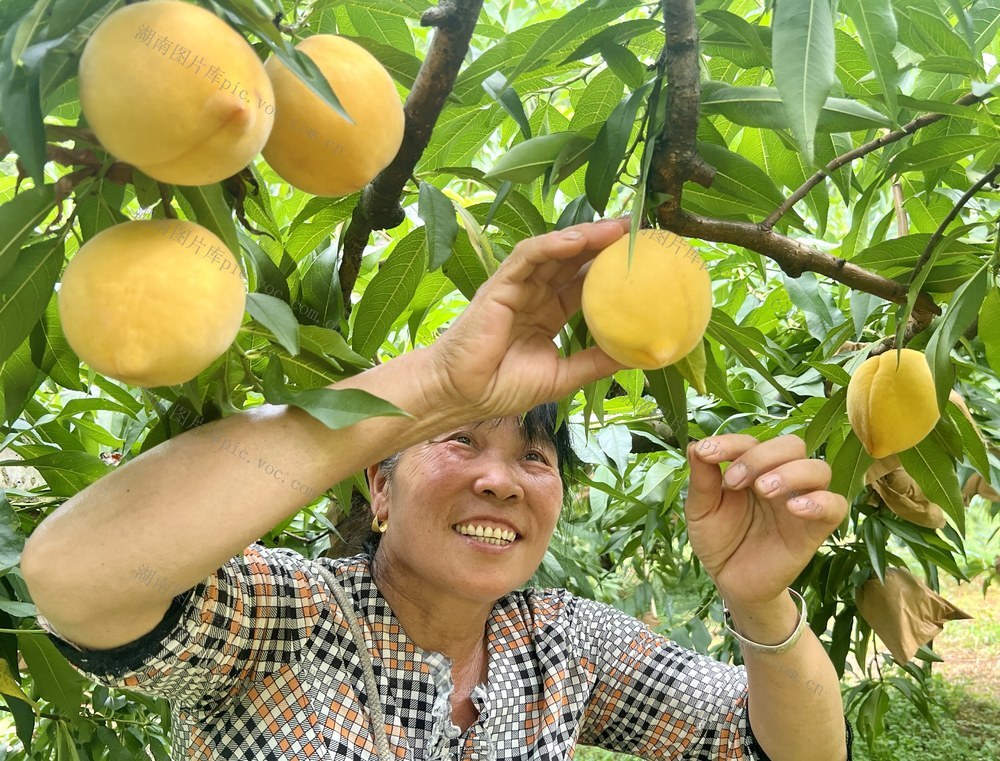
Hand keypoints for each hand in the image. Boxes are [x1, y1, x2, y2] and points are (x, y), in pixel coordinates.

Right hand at [425, 218, 630, 419]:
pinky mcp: (499, 285)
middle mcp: (534, 294)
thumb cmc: (503, 387)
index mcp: (548, 312)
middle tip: (638, 229)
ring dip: (585, 236)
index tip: (643, 258)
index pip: (583, 282)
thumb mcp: (562, 377)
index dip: (610, 268)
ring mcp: (517, 287)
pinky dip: (551, 245)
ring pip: (554, 251)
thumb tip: (636, 356)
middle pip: (573, 259)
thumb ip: (595, 363)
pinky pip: (527, 257)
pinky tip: (577, 239)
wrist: (463, 395)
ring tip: (617, 227)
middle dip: (604, 242)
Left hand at [685, 434, 848, 610]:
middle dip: (761, 456)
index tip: (707, 455)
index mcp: (754, 468)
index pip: (752, 441)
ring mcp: (801, 501)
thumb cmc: (718, 539)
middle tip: (734, 482)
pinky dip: (820, 501)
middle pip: (791, 445)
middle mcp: (782, 478)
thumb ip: (701, 479)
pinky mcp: (815, 529)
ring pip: (818, 468)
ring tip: (763, 490)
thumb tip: (695, 445)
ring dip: (791, 472)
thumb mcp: (701, 509)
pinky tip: (794, 509)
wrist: (731, 581)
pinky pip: (836, 506)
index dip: (730, 443)